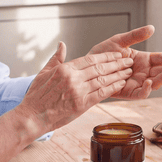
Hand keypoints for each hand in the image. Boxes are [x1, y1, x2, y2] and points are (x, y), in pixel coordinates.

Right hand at [19, 42, 133, 133]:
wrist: (32, 116)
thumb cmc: (36, 96)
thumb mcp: (44, 72)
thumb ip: (56, 58)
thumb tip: (62, 44)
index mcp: (65, 69)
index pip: (90, 59)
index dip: (106, 56)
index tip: (117, 54)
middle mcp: (73, 78)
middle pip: (100, 67)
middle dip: (117, 63)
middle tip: (128, 59)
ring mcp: (78, 91)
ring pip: (103, 79)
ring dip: (118, 74)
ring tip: (128, 71)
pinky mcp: (81, 104)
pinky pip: (101, 94)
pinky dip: (112, 88)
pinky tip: (121, 84)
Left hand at [88, 25, 161, 98]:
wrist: (87, 67)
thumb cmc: (102, 54)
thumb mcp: (119, 41)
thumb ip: (135, 36)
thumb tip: (152, 28)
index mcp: (143, 60)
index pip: (161, 58)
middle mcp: (143, 73)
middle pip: (161, 72)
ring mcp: (137, 83)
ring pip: (154, 83)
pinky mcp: (128, 93)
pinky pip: (140, 93)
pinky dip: (146, 89)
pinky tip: (149, 81)